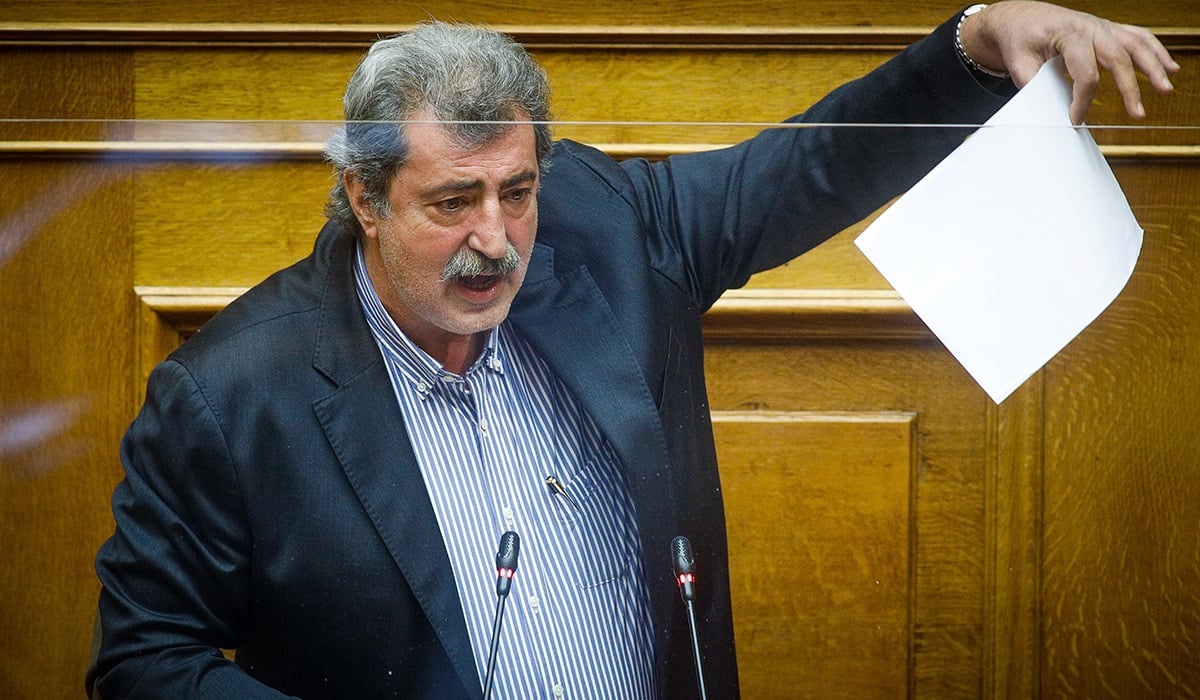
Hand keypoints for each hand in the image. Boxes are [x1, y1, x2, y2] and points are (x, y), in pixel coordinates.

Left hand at [958, 1, 1179, 123]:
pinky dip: (1155, 51)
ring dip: (1154, 66)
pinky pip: (1137, 37)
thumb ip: (1034, 87)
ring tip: (1166, 89)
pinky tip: (1170, 67)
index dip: (1082, 100)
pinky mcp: (1107, 28)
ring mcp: (1101, 26)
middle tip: (1137, 113)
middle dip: (1130, 88)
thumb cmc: (1019, 38)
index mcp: (1068, 35)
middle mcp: (1090, 27)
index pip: (1085, 73)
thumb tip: (1047, 113)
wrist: (1018, 17)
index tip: (1075, 119)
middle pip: (1117, 59)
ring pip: (1135, 45)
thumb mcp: (1018, 64)